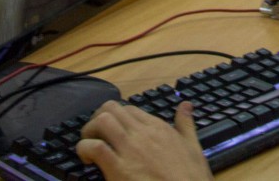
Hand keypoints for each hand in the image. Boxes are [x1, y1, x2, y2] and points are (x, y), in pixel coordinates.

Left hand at [77, 101, 211, 179]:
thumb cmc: (191, 177)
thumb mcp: (193, 147)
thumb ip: (186, 125)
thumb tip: (186, 105)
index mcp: (158, 127)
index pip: (130, 109)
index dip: (117, 118)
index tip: (113, 133)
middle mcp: (142, 132)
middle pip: (112, 108)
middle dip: (97, 119)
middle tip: (96, 136)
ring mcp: (130, 148)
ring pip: (102, 121)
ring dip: (89, 131)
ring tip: (89, 146)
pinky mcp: (118, 167)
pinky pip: (94, 147)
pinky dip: (85, 148)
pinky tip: (87, 160)